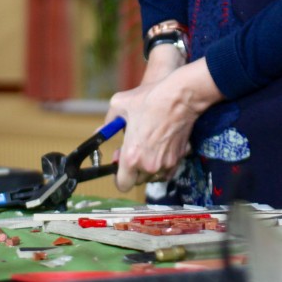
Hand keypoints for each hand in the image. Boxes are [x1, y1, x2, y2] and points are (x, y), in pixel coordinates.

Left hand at [105, 59, 221, 191]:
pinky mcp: (179, 159)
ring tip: (147, 149)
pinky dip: (162, 165)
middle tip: (132, 151)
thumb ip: (107, 123)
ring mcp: (166, 164)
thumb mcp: (119, 105)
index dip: (118, 177)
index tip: (119, 165)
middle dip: (133, 169)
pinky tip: (159, 149)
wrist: (180, 97)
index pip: (122, 185)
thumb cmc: (150, 99)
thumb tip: (100, 132)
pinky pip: (166, 171)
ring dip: (147, 168)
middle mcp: (149, 165)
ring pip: (152, 177)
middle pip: (137, 181)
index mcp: (132, 156)